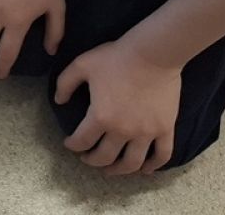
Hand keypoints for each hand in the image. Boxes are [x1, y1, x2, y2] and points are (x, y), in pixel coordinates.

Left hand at [54, 40, 180, 174]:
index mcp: (101, 117)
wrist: (153, 53)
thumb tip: (59, 102)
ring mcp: (146, 133)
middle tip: (88, 158)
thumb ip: (65, 83)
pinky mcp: (165, 129)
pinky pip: (162, 155)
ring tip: (112, 169)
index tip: (69, 144)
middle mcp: (123, 131)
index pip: (82, 141)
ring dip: (119, 171)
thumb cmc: (116, 58)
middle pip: (105, 157)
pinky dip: (154, 166)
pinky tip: (146, 169)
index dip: (72, 145)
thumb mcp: (82, 64)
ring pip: (132, 163)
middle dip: (92, 160)